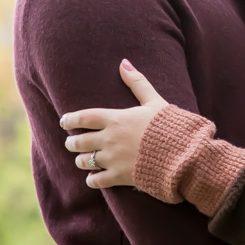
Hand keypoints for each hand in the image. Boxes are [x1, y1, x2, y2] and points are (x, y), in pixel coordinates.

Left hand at [60, 59, 167, 188]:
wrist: (181, 153)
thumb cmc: (169, 125)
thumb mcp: (154, 101)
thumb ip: (137, 83)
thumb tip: (124, 63)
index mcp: (116, 119)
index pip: (84, 117)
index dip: (70, 119)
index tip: (64, 121)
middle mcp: (109, 139)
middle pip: (79, 141)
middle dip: (71, 142)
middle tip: (70, 143)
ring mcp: (113, 159)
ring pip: (84, 161)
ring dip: (80, 160)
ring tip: (81, 160)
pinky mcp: (119, 177)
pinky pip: (96, 181)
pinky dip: (92, 180)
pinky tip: (93, 178)